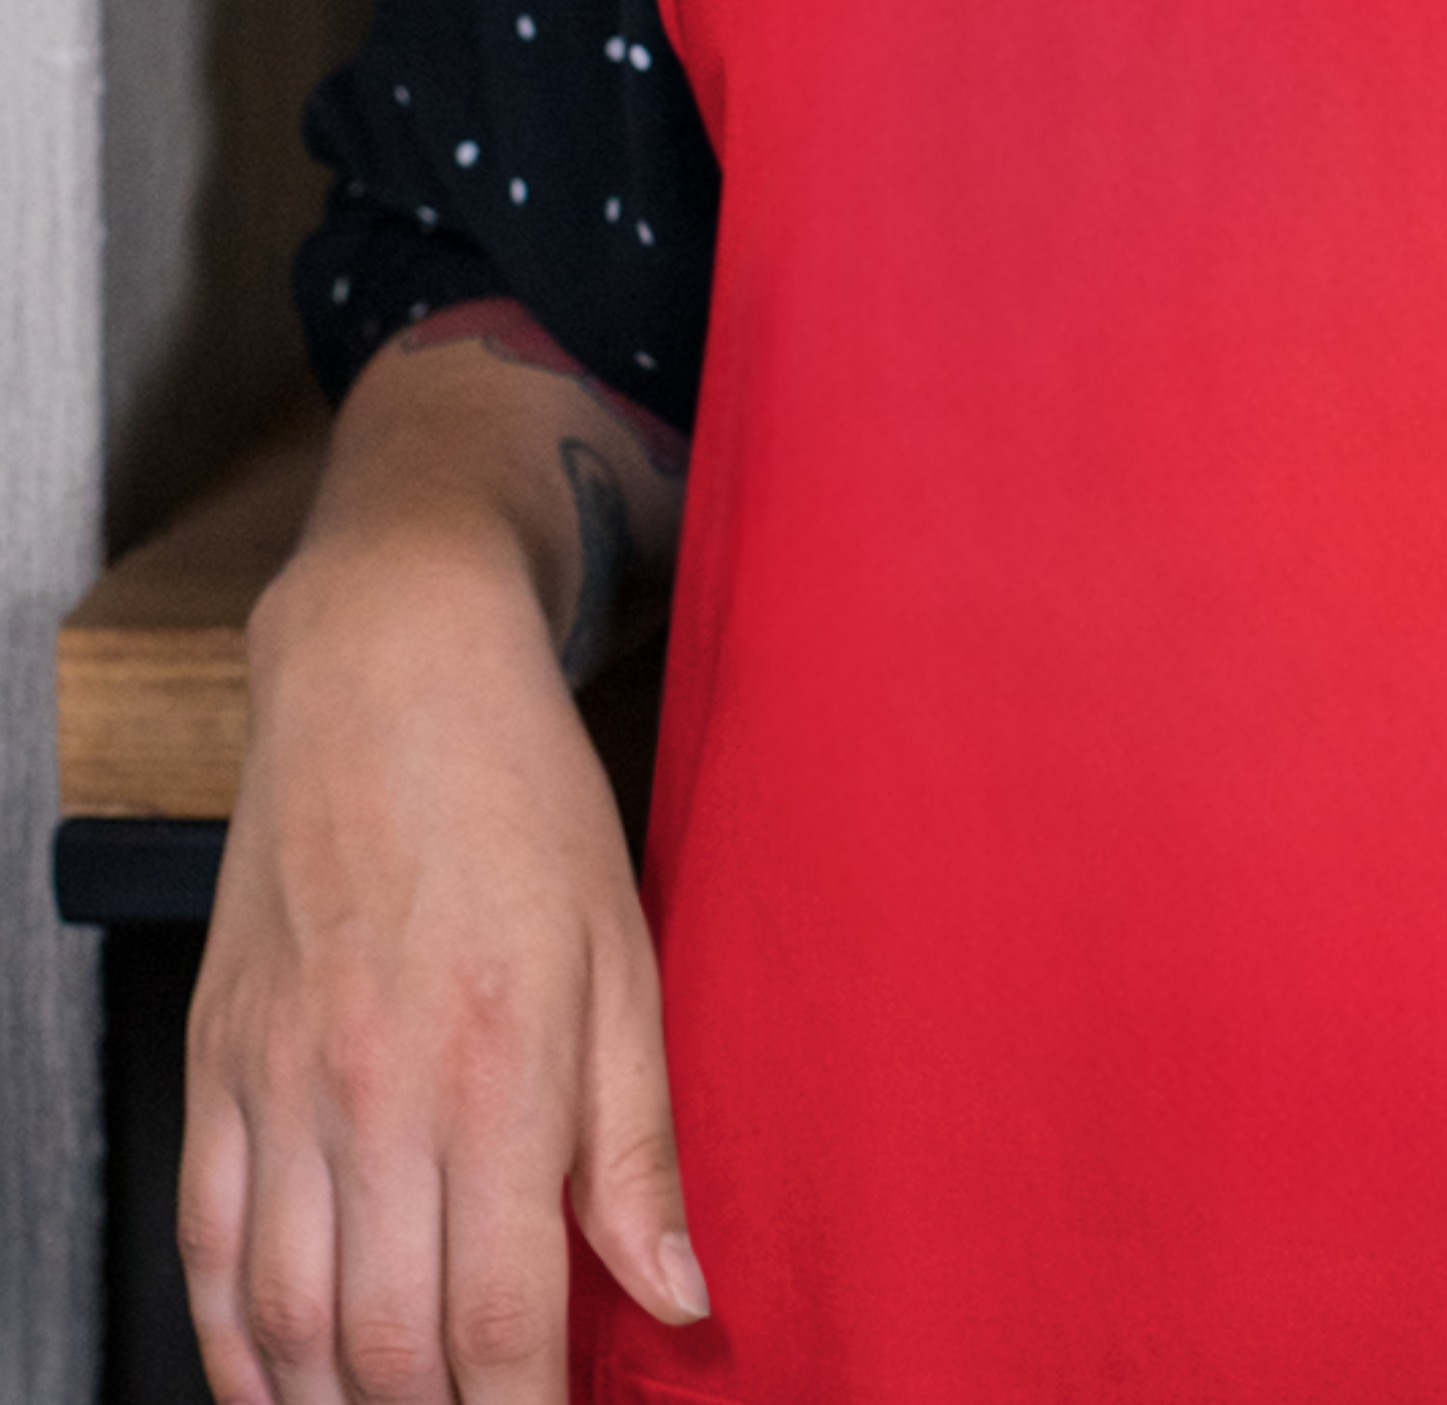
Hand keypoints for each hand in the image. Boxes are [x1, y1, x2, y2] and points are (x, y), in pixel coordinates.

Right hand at [181, 537, 704, 1404]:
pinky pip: (207, 1254)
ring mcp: (277, 1086)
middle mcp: (372, 1093)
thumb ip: (638, 1142)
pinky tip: (287, 1387)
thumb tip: (675, 1296)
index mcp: (495, 1068)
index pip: (499, 1317)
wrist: (389, 676)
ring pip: (285, 1327)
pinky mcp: (217, 1069)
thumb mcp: (625, 956)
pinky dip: (240, 1351)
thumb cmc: (528, 804)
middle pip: (386, 1348)